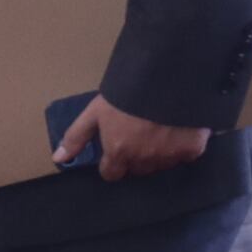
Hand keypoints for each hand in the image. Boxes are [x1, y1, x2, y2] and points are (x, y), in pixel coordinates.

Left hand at [56, 97, 208, 181]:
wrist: (168, 78)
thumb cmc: (127, 94)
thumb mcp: (96, 111)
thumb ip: (77, 137)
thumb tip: (58, 159)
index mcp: (119, 153)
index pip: (112, 174)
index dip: (112, 162)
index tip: (116, 149)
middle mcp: (144, 160)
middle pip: (137, 169)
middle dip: (136, 157)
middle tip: (140, 134)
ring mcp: (170, 156)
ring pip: (161, 164)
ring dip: (160, 153)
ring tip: (161, 129)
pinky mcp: (193, 149)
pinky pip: (186, 155)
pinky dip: (183, 145)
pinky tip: (181, 128)